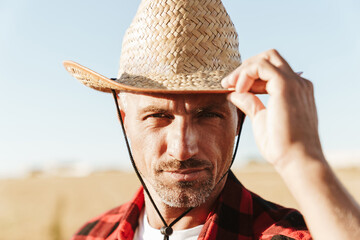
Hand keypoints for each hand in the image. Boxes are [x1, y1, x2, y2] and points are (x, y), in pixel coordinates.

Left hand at [222, 49, 324, 170]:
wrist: (297, 160)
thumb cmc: (281, 146)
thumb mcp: (261, 119)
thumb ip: (251, 103)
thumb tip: (234, 94)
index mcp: (295, 91)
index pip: (270, 71)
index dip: (249, 76)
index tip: (231, 87)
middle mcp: (298, 83)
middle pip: (270, 57)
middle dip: (246, 66)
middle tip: (228, 82)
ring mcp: (294, 82)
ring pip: (266, 58)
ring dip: (243, 69)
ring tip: (230, 85)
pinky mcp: (286, 86)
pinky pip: (261, 66)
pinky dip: (246, 74)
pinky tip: (239, 89)